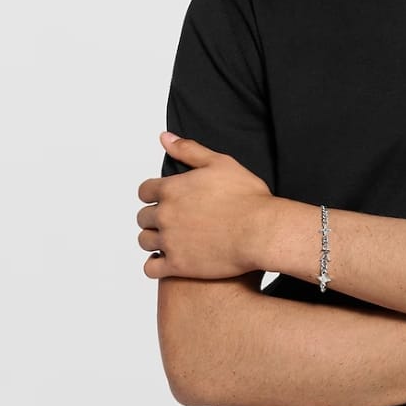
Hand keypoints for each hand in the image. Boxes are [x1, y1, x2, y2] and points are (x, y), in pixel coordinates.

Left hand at [137, 133, 275, 279]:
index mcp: (171, 189)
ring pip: (145, 241)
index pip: (144, 191)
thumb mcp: (220, 163)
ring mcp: (169, 241)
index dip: (154, 194)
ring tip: (172, 241)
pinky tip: (169, 262)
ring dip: (154, 240)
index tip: (166, 199)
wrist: (262, 231)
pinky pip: (151, 268)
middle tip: (174, 221)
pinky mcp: (178, 265)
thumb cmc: (248, 197)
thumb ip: (189, 150)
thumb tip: (165, 137)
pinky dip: (155, 265)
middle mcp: (165, 215)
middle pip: (143, 217)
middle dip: (155, 218)